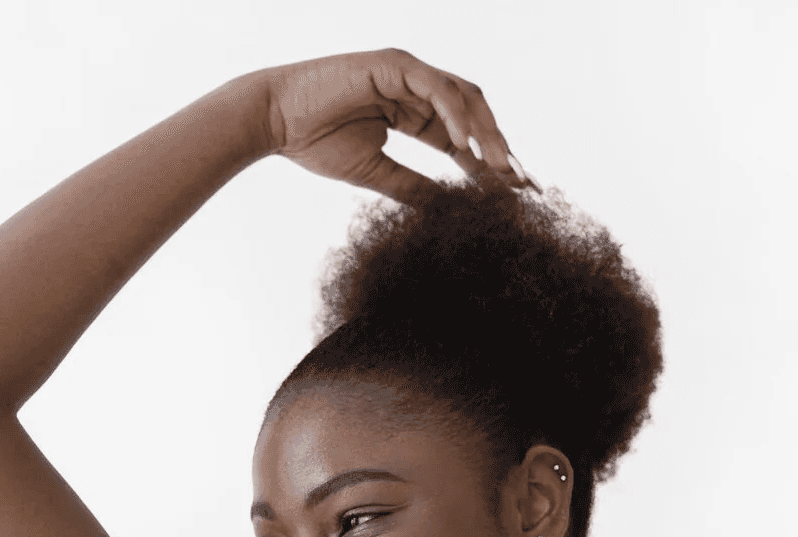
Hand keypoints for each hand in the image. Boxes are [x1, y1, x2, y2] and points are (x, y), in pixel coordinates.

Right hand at [260, 49, 535, 204]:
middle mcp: (416, 89)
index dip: (490, 165)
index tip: (514, 195)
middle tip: (522, 184)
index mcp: (413, 113)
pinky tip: (466, 145)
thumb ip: (414, 188)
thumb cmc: (316, 143)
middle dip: (499, 148)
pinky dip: (455, 114)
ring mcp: (407, 73)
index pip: (463, 138)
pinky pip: (435, 87)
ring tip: (501, 169)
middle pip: (474, 114)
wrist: (275, 122)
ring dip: (485, 133)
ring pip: (463, 97)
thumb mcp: (377, 174)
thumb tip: (449, 212)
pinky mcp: (393, 64)